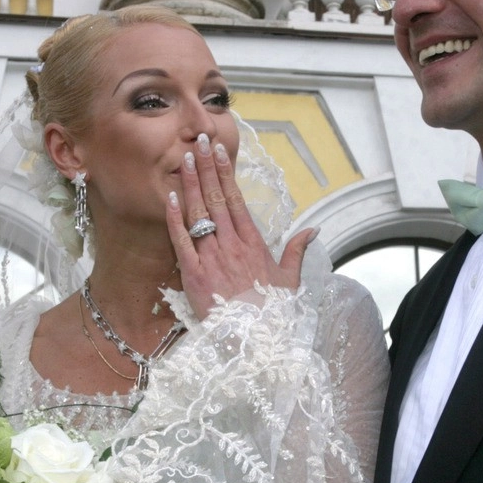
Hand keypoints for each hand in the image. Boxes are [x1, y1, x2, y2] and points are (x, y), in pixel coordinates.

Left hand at [166, 133, 315, 319]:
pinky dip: (175, 218)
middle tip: (198, 142)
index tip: (219, 152)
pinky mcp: (193, 274)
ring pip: (199, 214)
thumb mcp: (290, 281)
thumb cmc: (272, 313)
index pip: (236, 199)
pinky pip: (181, 241)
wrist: (254, 341)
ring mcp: (211, 258)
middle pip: (216, 199)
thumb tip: (313, 229)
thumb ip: (297, 251)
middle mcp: (232, 245)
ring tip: (186, 159)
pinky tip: (169, 197)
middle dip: (207, 168)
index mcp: (253, 243)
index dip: (225, 173)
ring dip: (191, 184)